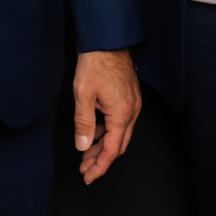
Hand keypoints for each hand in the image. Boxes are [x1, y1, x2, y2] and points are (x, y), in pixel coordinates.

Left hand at [72, 48, 141, 183]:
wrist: (108, 39)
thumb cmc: (96, 62)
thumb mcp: (83, 94)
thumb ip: (83, 123)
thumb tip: (83, 146)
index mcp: (122, 114)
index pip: (112, 150)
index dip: (100, 166)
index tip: (88, 176)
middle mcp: (132, 112)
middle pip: (118, 145)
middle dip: (101, 159)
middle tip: (85, 169)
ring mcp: (132, 104)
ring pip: (119, 134)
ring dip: (103, 146)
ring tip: (86, 154)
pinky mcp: (129, 98)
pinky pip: (120, 122)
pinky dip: (107, 132)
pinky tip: (94, 133)